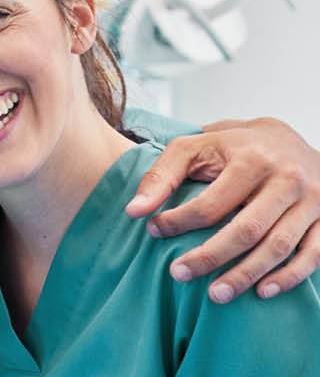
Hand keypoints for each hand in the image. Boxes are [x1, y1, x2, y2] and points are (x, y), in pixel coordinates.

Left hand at [126, 118, 319, 302]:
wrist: (291, 140)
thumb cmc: (235, 148)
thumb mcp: (197, 147)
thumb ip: (162, 175)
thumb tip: (134, 212)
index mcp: (252, 160)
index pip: (212, 202)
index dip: (179, 221)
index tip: (152, 231)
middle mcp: (286, 180)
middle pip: (247, 229)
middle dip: (210, 256)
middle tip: (178, 274)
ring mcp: (311, 201)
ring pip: (280, 246)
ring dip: (246, 274)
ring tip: (216, 295)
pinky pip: (312, 254)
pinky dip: (290, 277)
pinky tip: (263, 292)